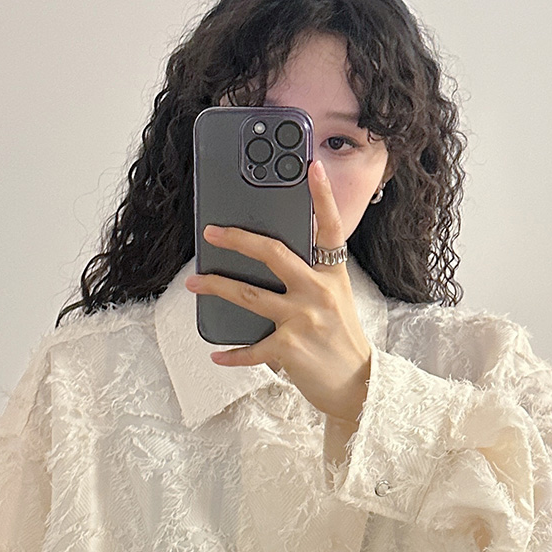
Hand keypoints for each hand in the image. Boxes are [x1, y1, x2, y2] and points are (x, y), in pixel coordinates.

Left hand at [185, 159, 371, 423]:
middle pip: (272, 253)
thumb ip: (311, 277)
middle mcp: (318, 292)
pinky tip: (216, 354)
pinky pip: (250, 348)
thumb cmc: (341, 340)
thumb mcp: (336, 300)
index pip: (330, 227)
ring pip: (248, 294)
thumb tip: (268, 260)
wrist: (358, 386)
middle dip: (237, 239)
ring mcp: (303, 319)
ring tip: (194, 282)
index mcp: (331, 275)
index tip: (311, 166)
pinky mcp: (289, 349)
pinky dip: (231, 354)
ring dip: (216, 286)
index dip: (322, 195)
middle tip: (212, 232)